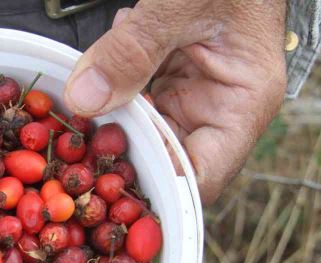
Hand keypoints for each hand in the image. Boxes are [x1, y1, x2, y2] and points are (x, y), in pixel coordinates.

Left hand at [63, 0, 286, 204]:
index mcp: (243, 105)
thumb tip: (85, 101)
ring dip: (111, 109)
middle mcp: (220, 109)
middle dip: (119, 145)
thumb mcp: (181, 3)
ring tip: (94, 78)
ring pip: (142, 129)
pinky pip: (136, 95)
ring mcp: (194, 93)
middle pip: (164, 160)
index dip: (154, 186)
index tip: (106, 176)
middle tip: (77, 133)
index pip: (200, 177)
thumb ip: (134, 50)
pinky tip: (113, 45)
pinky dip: (113, 78)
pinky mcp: (172, 76)